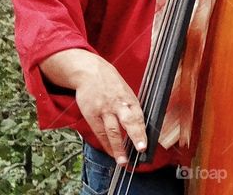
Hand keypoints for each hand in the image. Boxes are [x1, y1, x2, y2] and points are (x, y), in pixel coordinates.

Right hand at [41, 49, 146, 164]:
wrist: (88, 71)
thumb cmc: (109, 82)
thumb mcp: (124, 90)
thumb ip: (131, 107)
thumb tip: (140, 127)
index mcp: (128, 98)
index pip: (138, 116)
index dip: (141, 131)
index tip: (144, 145)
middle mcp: (117, 104)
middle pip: (127, 121)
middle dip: (135, 136)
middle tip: (140, 149)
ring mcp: (103, 109)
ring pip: (112, 130)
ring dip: (117, 148)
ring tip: (122, 161)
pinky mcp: (91, 114)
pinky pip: (99, 132)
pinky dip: (105, 144)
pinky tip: (110, 153)